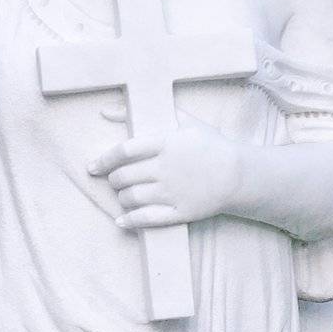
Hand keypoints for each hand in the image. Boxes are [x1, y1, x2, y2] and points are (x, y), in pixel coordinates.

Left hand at [87, 108, 242, 229]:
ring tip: (123, 194)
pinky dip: (129, 220)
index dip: (104, 159)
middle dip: (113, 180)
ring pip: (131, 198)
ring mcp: (172, 192)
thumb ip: (145, 113)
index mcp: (166, 143)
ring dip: (121, 197)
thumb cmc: (210, 144)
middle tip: (115, 180)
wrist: (239, 174)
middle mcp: (166, 168)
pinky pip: (146, 219)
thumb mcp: (183, 120)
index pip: (124, 151)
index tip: (93, 166)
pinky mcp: (179, 212)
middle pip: (124, 177)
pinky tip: (121, 220)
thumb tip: (107, 110)